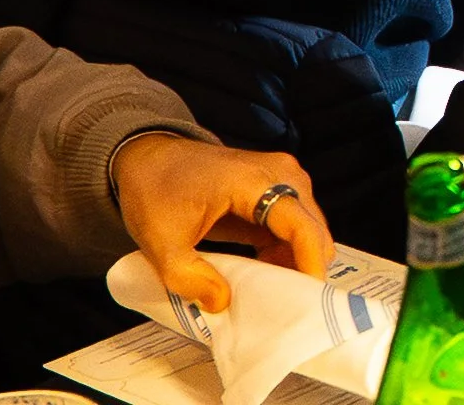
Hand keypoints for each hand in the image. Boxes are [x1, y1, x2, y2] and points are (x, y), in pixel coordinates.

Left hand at [112, 136, 332, 312]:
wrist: (151, 157)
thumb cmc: (155, 190)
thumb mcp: (160, 241)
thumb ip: (188, 277)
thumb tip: (222, 302)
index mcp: (253, 181)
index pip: (299, 225)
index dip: (309, 263)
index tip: (307, 298)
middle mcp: (280, 173)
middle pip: (312, 227)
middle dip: (305, 266)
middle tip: (285, 304)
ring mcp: (283, 177)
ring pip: (308, 227)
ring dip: (296, 259)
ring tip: (273, 291)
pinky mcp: (277, 187)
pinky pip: (296, 224)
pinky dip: (287, 250)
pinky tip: (266, 270)